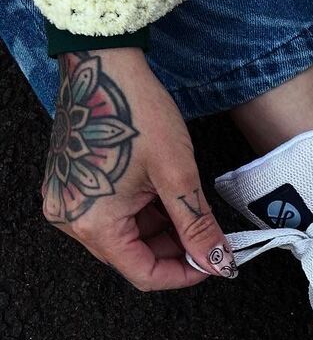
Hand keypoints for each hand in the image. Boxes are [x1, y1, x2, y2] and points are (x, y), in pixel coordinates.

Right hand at [41, 48, 236, 289]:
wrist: (105, 65)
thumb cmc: (136, 113)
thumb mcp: (178, 176)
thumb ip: (198, 226)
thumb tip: (218, 262)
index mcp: (92, 222)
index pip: (143, 273)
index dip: (184, 274)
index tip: (214, 263)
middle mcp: (70, 217)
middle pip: (132, 256)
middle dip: (175, 250)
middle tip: (209, 235)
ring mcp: (68, 200)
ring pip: (125, 236)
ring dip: (161, 230)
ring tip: (189, 207)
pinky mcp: (72, 184)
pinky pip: (113, 214)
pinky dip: (144, 213)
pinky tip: (166, 196)